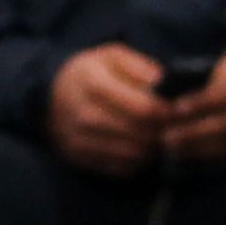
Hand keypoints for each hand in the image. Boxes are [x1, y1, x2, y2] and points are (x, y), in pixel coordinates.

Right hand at [45, 43, 172, 177]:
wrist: (47, 96)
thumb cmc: (87, 72)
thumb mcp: (110, 56)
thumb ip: (139, 66)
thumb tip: (165, 82)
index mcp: (94, 83)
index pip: (143, 108)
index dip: (167, 112)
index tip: (177, 110)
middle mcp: (85, 114)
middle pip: (140, 134)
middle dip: (164, 132)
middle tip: (174, 127)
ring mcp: (81, 139)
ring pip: (133, 155)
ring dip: (153, 149)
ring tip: (160, 138)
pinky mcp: (79, 158)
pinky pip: (120, 168)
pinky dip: (138, 162)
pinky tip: (141, 148)